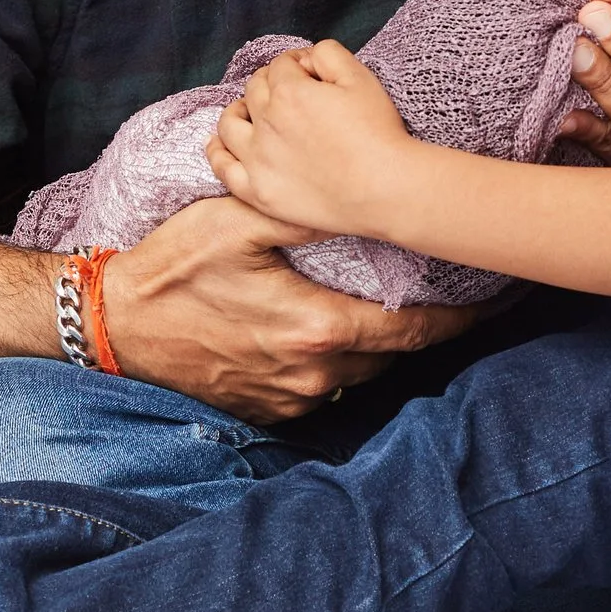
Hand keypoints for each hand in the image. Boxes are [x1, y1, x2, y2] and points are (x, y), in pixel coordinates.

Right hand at [102, 196, 474, 422]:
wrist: (114, 330)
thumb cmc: (173, 270)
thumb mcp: (235, 222)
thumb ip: (302, 212)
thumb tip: (358, 200)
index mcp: (316, 328)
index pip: (413, 329)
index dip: (461, 316)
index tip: (496, 300)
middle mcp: (314, 373)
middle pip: (395, 354)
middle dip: (426, 327)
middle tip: (456, 296)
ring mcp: (293, 399)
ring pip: (363, 371)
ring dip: (381, 342)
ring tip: (397, 307)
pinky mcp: (271, 411)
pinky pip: (327, 386)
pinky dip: (341, 359)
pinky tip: (337, 330)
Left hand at [206, 42, 411, 235]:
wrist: (385, 190)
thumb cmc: (378, 134)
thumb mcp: (361, 77)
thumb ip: (328, 54)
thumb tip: (305, 60)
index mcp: (289, 92)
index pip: (281, 65)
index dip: (297, 64)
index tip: (311, 74)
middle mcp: (266, 123)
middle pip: (254, 90)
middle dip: (270, 83)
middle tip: (290, 93)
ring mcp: (258, 159)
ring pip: (230, 124)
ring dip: (237, 111)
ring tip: (249, 112)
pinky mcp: (258, 192)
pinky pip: (223, 168)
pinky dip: (218, 152)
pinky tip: (222, 145)